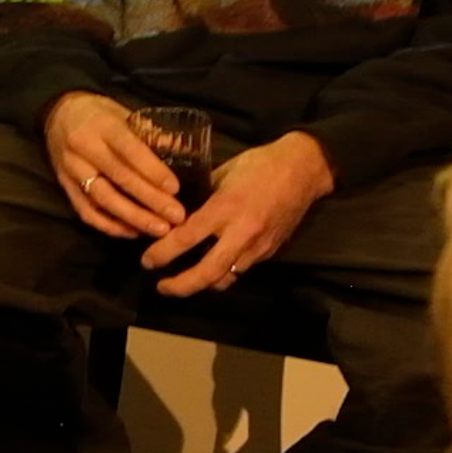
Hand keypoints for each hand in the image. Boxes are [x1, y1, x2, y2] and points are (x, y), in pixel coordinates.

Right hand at [45, 91, 183, 237]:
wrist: (56, 114)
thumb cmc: (97, 113)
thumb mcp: (123, 113)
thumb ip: (150, 133)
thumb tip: (184, 150)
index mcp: (102, 125)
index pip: (129, 150)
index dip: (153, 170)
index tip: (175, 189)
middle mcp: (84, 148)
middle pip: (119, 177)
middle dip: (150, 200)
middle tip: (177, 216)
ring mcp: (72, 169)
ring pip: (103, 199)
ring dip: (134, 218)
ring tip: (160, 230)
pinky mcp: (65, 186)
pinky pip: (87, 212)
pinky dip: (110, 226)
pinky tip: (133, 232)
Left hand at [142, 132, 333, 296]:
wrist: (304, 170)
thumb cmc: (260, 164)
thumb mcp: (223, 172)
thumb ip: (202, 195)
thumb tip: (178, 210)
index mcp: (226, 207)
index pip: (187, 237)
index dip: (163, 253)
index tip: (147, 261)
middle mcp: (242, 232)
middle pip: (208, 272)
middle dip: (182, 286)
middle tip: (162, 287)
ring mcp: (259, 246)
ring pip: (226, 278)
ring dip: (203, 284)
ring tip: (183, 282)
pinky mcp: (271, 252)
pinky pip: (242, 270)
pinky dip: (223, 274)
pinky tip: (211, 268)